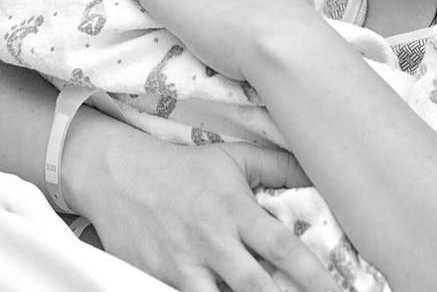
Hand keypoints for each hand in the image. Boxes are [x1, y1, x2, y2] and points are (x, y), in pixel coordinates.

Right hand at [77, 134, 335, 291]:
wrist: (117, 174)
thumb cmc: (183, 168)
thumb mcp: (232, 157)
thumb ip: (276, 166)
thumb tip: (318, 171)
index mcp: (236, 210)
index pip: (283, 248)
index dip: (314, 276)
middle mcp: (212, 241)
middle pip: (256, 287)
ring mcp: (183, 265)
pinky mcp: (157, 279)